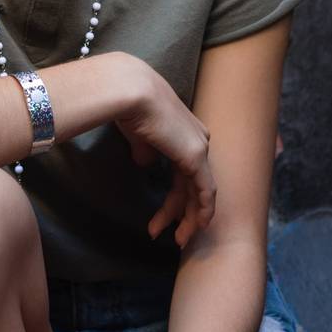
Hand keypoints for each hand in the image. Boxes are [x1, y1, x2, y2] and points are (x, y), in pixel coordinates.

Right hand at [113, 64, 214, 247]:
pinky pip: (204, 191)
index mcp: (183, 131)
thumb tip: (146, 163)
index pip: (184, 170)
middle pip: (193, 183)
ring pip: (199, 191)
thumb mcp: (138, 132)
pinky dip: (202, 210)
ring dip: (188, 217)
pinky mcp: (196, 156)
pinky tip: (197, 226)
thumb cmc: (126, 106)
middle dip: (183, 211)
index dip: (177, 194)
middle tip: (176, 236)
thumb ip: (145, 148)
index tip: (165, 214)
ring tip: (178, 240)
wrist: (129, 91)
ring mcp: (199, 147)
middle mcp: (197, 138)